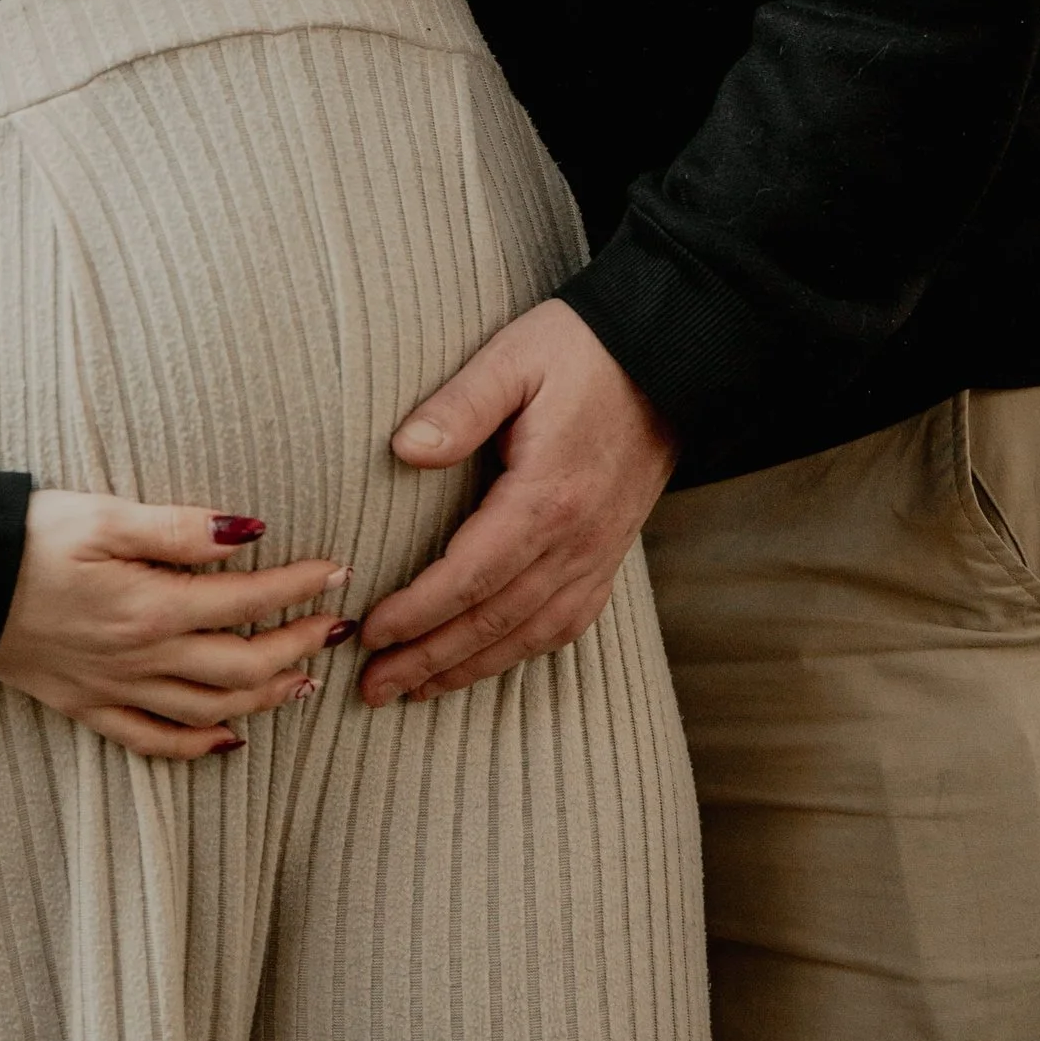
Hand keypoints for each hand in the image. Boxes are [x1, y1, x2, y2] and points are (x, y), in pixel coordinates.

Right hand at [0, 494, 353, 757]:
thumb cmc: (29, 537)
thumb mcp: (104, 514)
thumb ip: (180, 528)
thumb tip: (251, 531)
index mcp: (151, 607)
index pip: (246, 601)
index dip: (298, 588)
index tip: (338, 572)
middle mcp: (142, 659)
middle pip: (241, 667)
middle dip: (297, 646)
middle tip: (337, 627)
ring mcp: (115, 690)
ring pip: (210, 710)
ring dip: (265, 697)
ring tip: (303, 679)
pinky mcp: (88, 706)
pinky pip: (154, 741)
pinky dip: (199, 746)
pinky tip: (229, 739)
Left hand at [352, 300, 676, 706]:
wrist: (670, 357)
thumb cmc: (582, 351)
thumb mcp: (513, 358)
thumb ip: (459, 405)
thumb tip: (404, 450)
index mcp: (546, 498)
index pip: (469, 578)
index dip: (416, 612)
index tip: (370, 632)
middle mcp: (577, 542)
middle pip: (493, 622)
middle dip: (429, 660)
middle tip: (373, 688)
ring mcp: (599, 554)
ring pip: (529, 635)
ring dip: (470, 669)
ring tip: (417, 689)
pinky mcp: (611, 553)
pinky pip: (566, 624)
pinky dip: (522, 652)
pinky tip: (490, 661)